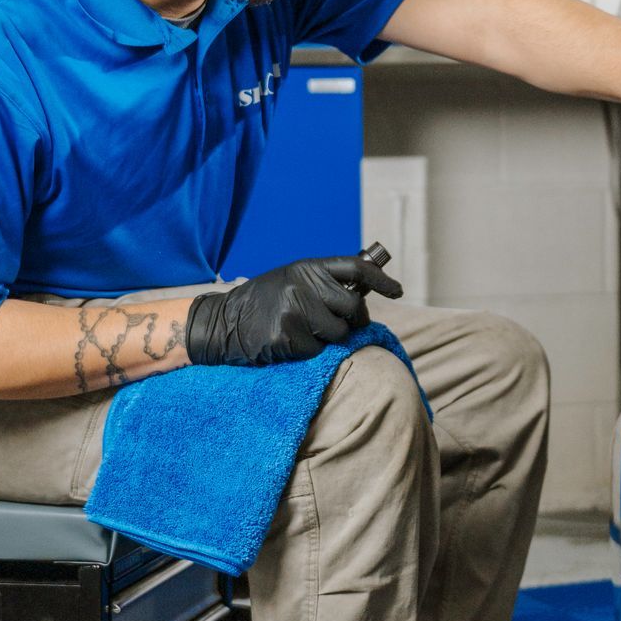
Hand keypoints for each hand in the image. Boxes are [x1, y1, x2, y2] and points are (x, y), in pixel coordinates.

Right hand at [184, 244, 401, 365]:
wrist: (222, 322)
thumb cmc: (263, 302)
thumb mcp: (292, 279)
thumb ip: (323, 282)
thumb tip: (364, 293)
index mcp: (307, 267)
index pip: (356, 268)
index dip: (381, 279)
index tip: (398, 290)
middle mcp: (303, 284)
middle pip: (354, 307)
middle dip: (354, 321)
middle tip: (341, 326)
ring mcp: (295, 310)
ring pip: (339, 334)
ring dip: (328, 339)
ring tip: (303, 332)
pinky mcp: (287, 336)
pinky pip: (316, 351)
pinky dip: (307, 353)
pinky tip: (287, 343)